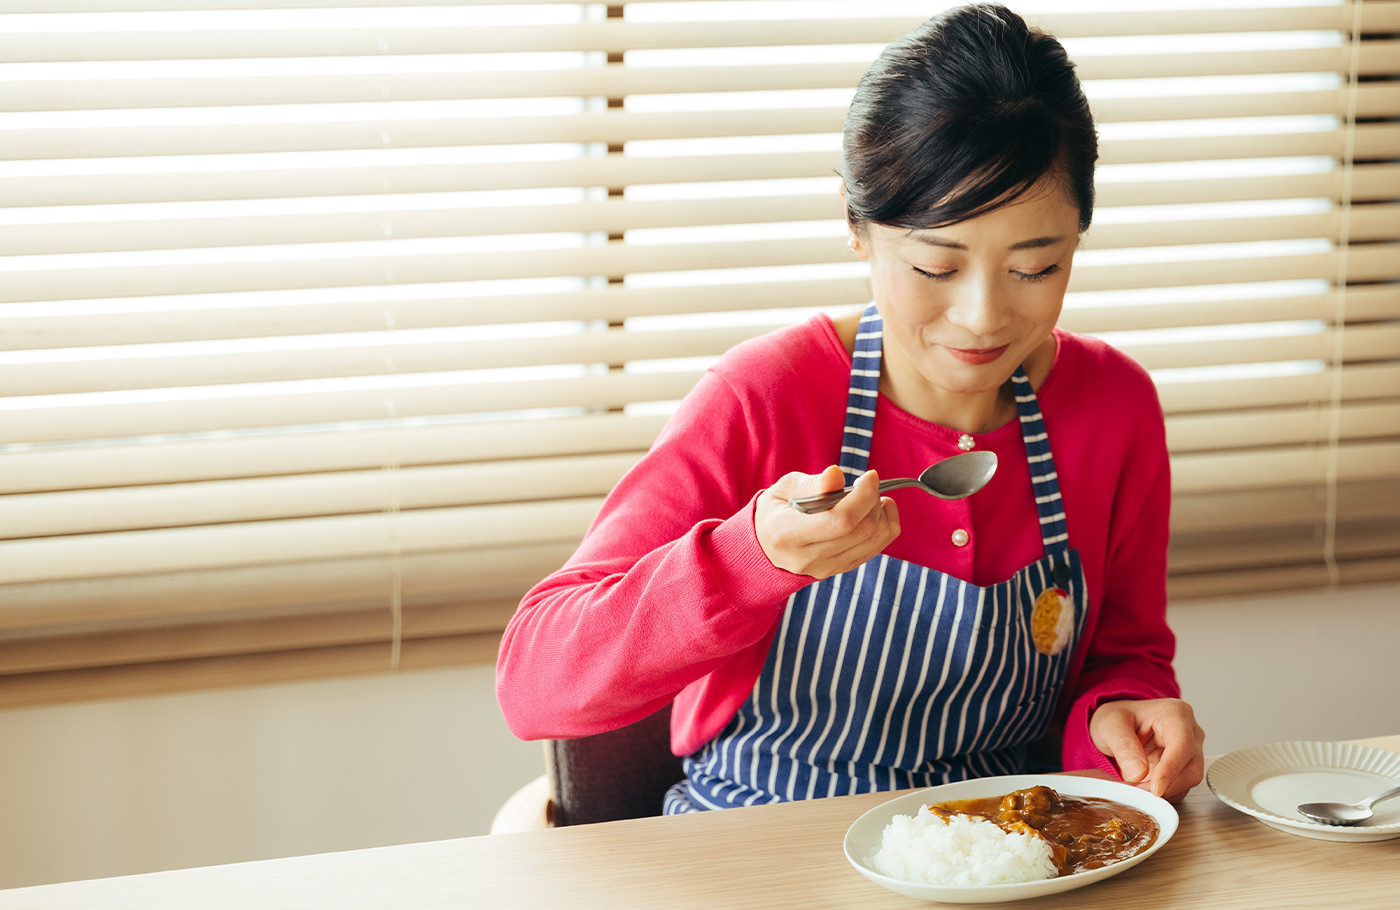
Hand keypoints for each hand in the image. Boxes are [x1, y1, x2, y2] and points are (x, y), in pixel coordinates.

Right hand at [755, 466, 899, 578]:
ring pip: (873, 541)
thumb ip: (812, 483)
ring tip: (872, 497)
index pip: (840, 520)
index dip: (863, 496)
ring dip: (881, 514)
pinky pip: (875, 549)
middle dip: (873, 501)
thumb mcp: (784, 488)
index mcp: (788, 533)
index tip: (869, 476)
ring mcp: (825, 568)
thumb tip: (837, 474)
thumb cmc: (776, 510)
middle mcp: (807, 557)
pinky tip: (875, 510)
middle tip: (867, 483)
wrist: (765, 546)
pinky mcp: (839, 570)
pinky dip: (884, 527)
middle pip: (860, 530)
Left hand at [1089, 698, 1204, 801]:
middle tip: (1135, 789)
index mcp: (1175, 714)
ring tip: (1134, 785)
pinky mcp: (1185, 769)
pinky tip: (1143, 786)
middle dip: (1164, 785)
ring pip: (1188, 781)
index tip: (1156, 788)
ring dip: (1162, 791)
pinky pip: (1180, 788)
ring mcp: (1190, 752)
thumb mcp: (1111, 725)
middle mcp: (1190, 732)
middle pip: (1191, 768)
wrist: (1118, 724)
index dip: (1170, 769)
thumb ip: (1124, 747)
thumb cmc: (1119, 718)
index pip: (1182, 745)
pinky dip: (1162, 793)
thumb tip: (1139, 773)